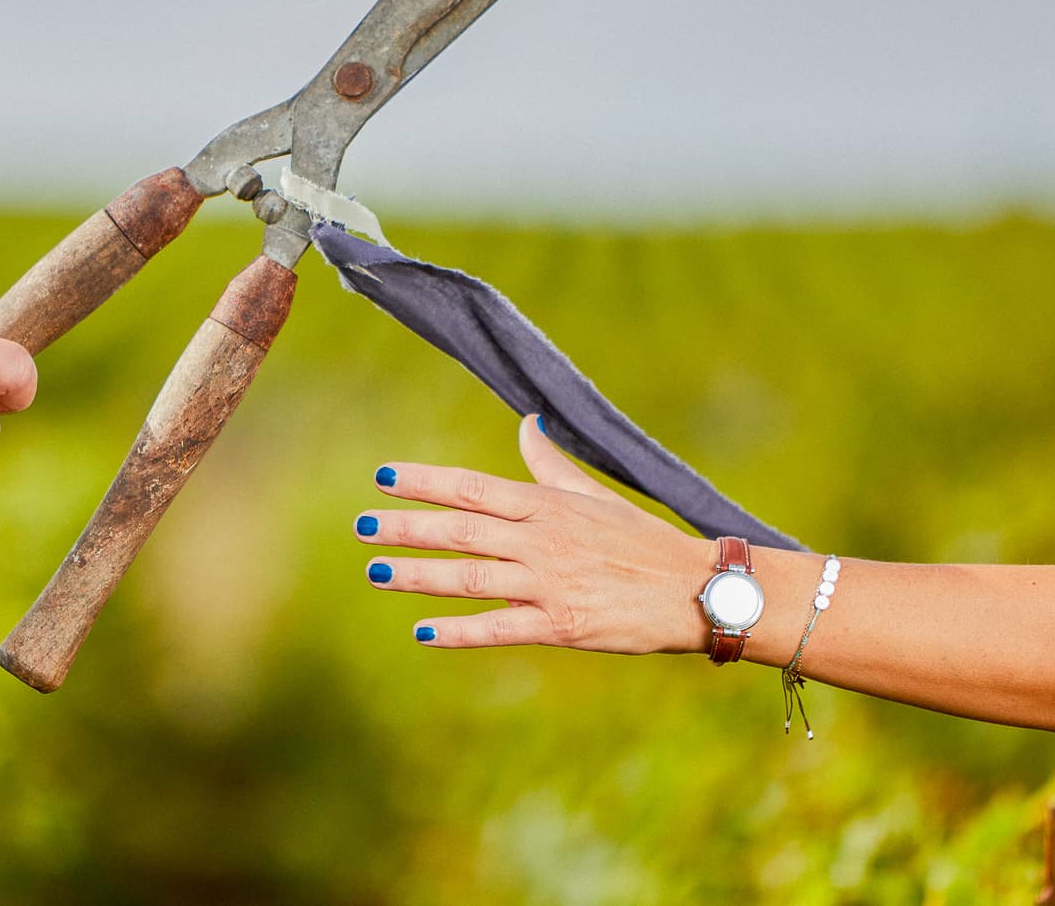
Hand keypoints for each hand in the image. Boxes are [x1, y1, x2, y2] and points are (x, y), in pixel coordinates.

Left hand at [357, 415, 712, 652]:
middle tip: (360, 526)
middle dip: (406, 528)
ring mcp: (550, 584)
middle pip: (461, 530)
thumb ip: (548, 464)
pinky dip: (460, 630)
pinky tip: (424, 632)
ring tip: (375, 571)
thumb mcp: (593, 494)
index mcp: (545, 506)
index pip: (473, 486)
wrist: (694, 590)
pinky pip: (500, 628)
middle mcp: (542, 540)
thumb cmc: (640, 539)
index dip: (425, 481)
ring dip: (419, 575)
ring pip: (471, 577)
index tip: (383, 477)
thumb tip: (525, 423)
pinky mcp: (562, 626)